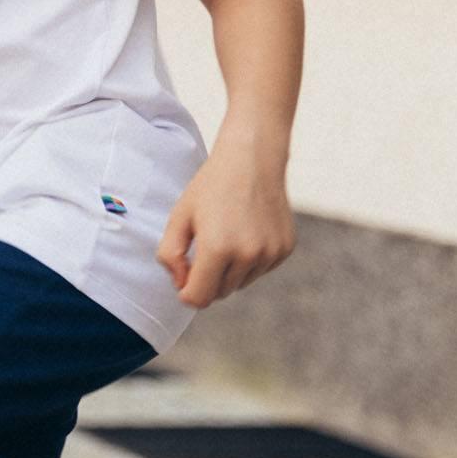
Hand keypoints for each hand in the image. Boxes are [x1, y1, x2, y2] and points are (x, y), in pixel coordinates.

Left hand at [158, 143, 295, 307]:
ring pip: (240, 283)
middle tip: (203, 248)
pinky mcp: (285, 249)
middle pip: (219, 293)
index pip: (199, 298)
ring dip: (228, 271)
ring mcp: (270, 253)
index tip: (183, 280)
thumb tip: (180, 286)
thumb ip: (170, 256)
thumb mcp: (179, 217)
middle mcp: (248, 255)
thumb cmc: (210, 187)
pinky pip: (260, 270)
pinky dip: (249, 261)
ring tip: (226, 235)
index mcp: (217, 249)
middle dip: (206, 280)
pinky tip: (246, 232)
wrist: (253, 159)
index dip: (186, 293)